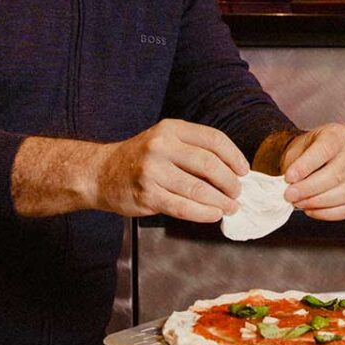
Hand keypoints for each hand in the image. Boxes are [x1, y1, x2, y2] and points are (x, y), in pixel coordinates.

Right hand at [94, 118, 248, 221]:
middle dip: (230, 182)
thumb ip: (193, 150)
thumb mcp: (164, 141)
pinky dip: (204, 213)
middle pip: (209, 165)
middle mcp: (161, 146)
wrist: (100, 173)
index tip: (244, 170)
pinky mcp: (147, 195)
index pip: (213, 139)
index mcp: (171, 129)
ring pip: (198, 189)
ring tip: (232, 206)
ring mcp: (153, 171)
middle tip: (238, 192)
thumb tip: (232, 170)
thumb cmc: (140, 158)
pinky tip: (214, 215)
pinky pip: (183, 207)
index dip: (234, 156)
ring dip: (221, 201)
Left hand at [279, 123, 344, 219]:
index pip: (326, 149)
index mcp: (338, 134)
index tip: (290, 177)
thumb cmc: (303, 154)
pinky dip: (326, 213)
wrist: (307, 162)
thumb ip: (294, 165)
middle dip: (310, 188)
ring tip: (299, 202)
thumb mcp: (295, 151)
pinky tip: (311, 209)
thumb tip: (291, 184)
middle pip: (337, 173)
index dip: (307, 165)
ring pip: (344, 193)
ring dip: (318, 202)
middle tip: (291, 194)